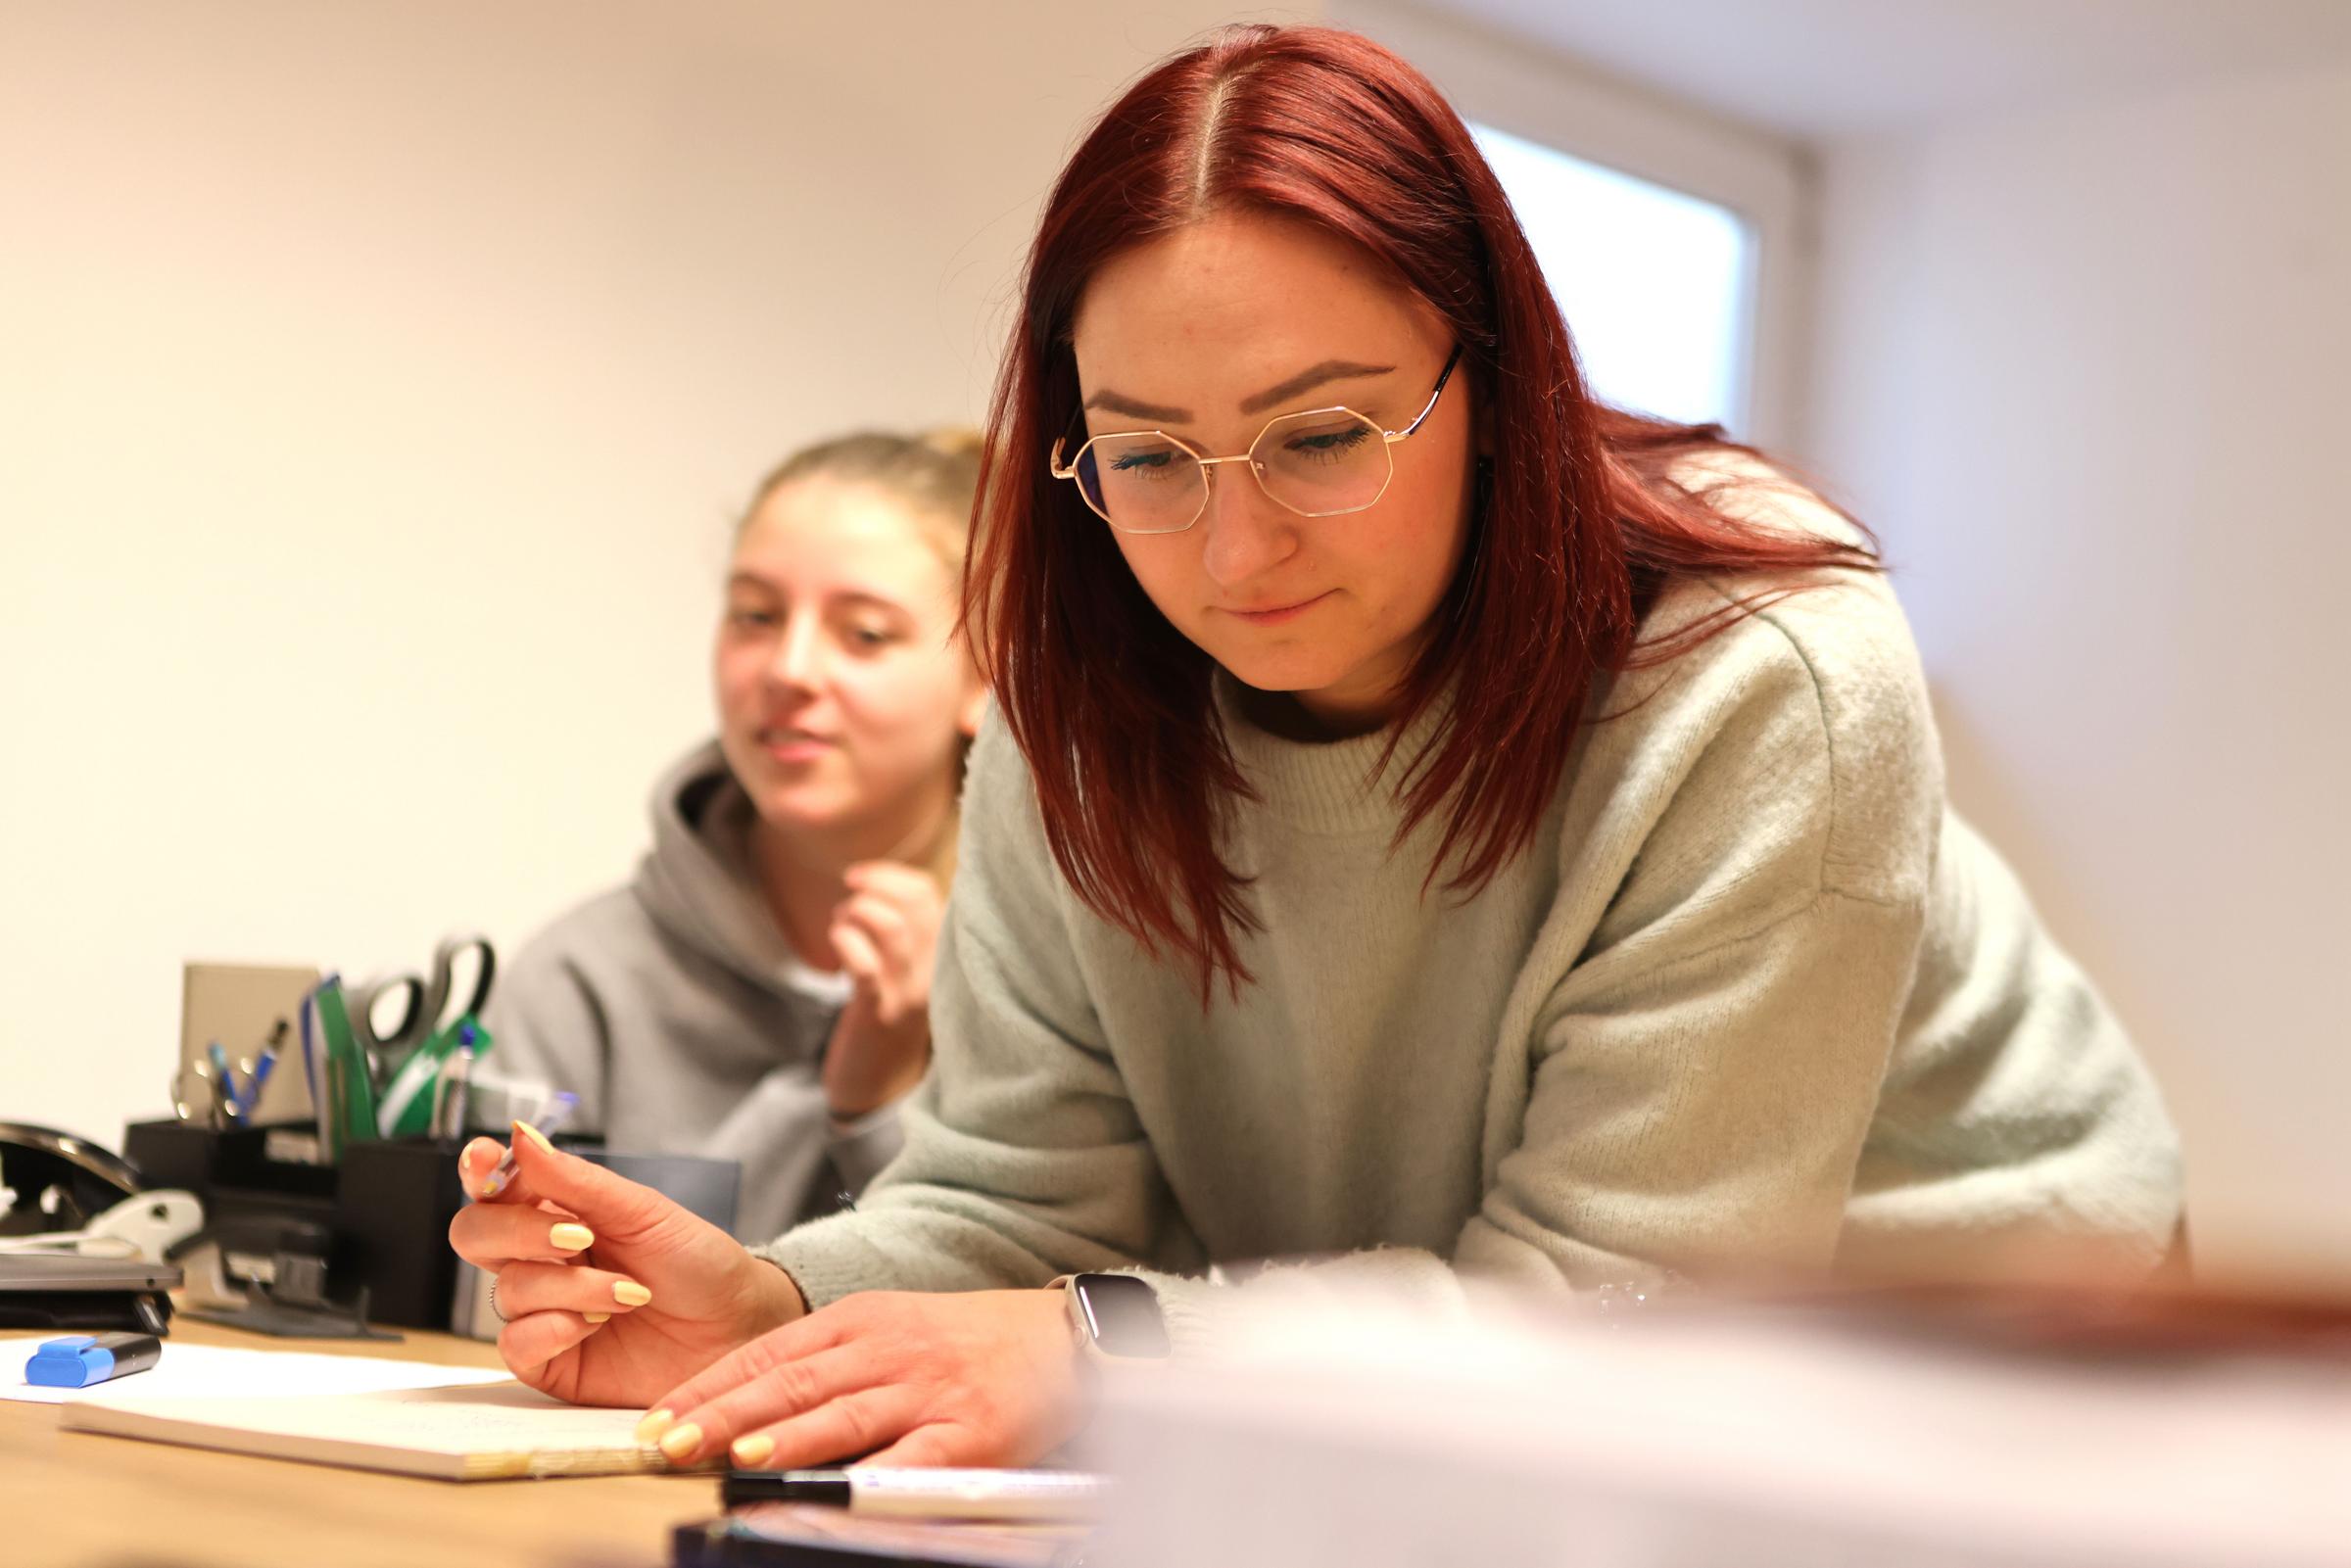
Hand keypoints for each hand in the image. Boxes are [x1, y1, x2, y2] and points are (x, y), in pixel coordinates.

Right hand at [446, 1122, 805, 1407]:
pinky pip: (515, 1343)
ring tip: (629, 1292)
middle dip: (519, 1232)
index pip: (495, 1187)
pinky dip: (554, 1329)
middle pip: (475, 1234)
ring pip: (507, 1288)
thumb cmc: (696, 1261)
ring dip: (569, 1287)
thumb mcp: (642, 1211)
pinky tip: (596, 1325)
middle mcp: (541, 1259)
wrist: (735, 1326)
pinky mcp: (550, 1361)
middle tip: (579, 1237)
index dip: (478, 1170)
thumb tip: (518, 1135)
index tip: (483, 1160)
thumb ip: (575, 1180)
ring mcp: (542, 1310)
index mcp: (558, 1211)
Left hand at [636, 1288, 1084, 1469]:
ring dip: (782, 1435)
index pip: (768, 1351)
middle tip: (671, 1441)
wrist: (1060, 1339)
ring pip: (841, 1412)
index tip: (657, 1416)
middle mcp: (887, 1348)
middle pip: (792, 1380)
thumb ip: (828, 1362)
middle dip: (724, 1413)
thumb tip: (747, 1411)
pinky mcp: (966, 1433)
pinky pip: (906, 1460)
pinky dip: (862, 1478)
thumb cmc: (968, 1343)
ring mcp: (926, 1390)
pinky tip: (831, 1490)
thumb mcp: (891, 1330)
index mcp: (861, 1319)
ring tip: (733, 1454)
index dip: (709, 1385)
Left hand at [823, 860, 944, 1117]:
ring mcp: (908, 995)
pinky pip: (866, 967)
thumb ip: (904, 934)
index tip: (861, 877)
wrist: (879, 1087)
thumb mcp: (906, 973)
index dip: (892, 876)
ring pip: (892, 929)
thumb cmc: (887, 1018)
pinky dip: (846, 942)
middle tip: (847, 893)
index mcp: (943, 957)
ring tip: (841, 922)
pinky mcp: (878, 1014)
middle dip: (875, 885)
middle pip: (917, 905)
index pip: (931, 895)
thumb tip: (877, 886)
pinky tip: (836, 942)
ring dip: (857, 911)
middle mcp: (934, 972)